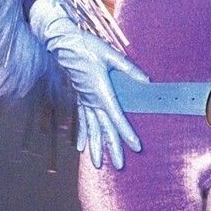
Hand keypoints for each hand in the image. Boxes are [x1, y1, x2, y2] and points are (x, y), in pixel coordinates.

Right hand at [29, 0, 147, 168]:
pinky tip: (81, 148)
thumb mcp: (111, 55)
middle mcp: (92, 101)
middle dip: (112, 149)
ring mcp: (84, 101)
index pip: (117, 118)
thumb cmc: (88, 47)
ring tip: (98, 165)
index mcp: (102, 92)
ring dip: (95, 148)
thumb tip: (146, 80)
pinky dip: (83, 135)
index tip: (136, 147)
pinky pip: (82, 121)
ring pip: (91, 129)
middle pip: (104, 130)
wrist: (64, 44)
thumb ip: (129, 69)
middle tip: (119, 166)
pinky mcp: (80, 98)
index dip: (127, 134)